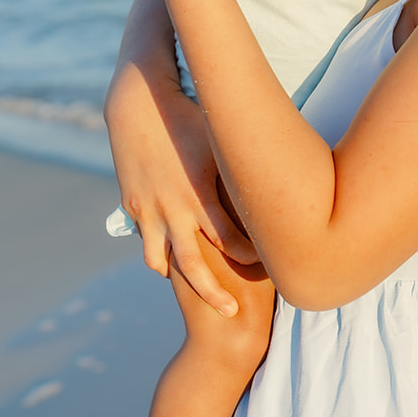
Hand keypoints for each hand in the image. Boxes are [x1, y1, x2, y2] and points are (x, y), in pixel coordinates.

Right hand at [105, 0, 258, 313]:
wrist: (138, 103)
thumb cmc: (192, 115)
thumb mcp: (222, 142)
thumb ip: (246, 168)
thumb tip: (285, 178)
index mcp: (200, 193)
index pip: (230, 241)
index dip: (251, 258)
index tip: (267, 267)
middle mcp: (173, 207)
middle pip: (195, 265)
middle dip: (213, 293)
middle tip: (230, 313)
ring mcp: (148, 209)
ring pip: (161, 260)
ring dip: (179, 275)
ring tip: (195, 288)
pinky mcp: (132, 204)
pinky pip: (145, 240)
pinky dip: (158, 253)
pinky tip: (171, 256)